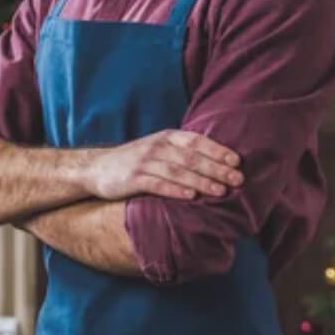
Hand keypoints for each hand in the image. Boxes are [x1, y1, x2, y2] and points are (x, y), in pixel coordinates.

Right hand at [82, 130, 243, 200]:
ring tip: (221, 191)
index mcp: (166, 137)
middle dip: (217, 168)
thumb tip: (217, 163)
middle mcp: (157, 147)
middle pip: (192, 157)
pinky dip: (175, 189)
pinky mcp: (133, 179)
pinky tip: (191, 196)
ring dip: (201, 181)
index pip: (196, 141)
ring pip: (178, 171)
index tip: (237, 161)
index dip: (218, 150)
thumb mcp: (158, 150)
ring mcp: (144, 162)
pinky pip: (157, 184)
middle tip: (238, 180)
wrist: (96, 169)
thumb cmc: (134, 161)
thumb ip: (181, 153)